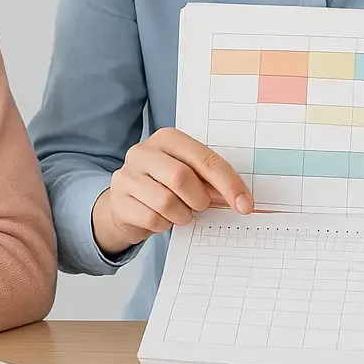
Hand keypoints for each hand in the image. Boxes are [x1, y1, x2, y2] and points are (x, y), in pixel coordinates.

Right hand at [93, 127, 252, 253]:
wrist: (126, 204)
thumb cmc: (165, 186)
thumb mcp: (188, 174)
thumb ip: (210, 180)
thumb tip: (240, 199)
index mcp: (168, 138)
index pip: (205, 159)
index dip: (228, 183)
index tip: (244, 204)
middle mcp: (143, 151)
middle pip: (182, 178)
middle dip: (199, 199)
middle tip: (200, 206)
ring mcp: (127, 175)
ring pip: (166, 202)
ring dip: (182, 214)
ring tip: (180, 212)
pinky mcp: (119, 200)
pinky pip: (152, 219)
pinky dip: (165, 224)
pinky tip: (162, 218)